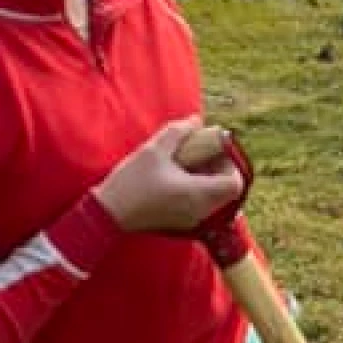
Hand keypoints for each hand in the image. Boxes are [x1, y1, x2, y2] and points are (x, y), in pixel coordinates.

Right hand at [95, 117, 245, 233]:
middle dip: (219, 169)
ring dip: (208, 178)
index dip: (230, 164)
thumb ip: (178, 132)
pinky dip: (197, 189)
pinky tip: (178, 175)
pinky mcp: (180, 222)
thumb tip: (196, 120)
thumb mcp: (154, 150)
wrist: (107, 214)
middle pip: (226, 191)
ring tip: (188, 161)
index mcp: (197, 194)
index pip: (234, 184)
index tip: (214, 151)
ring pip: (214, 198)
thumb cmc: (131, 182)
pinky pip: (200, 205)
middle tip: (202, 152)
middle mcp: (199, 210)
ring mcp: (190, 219)